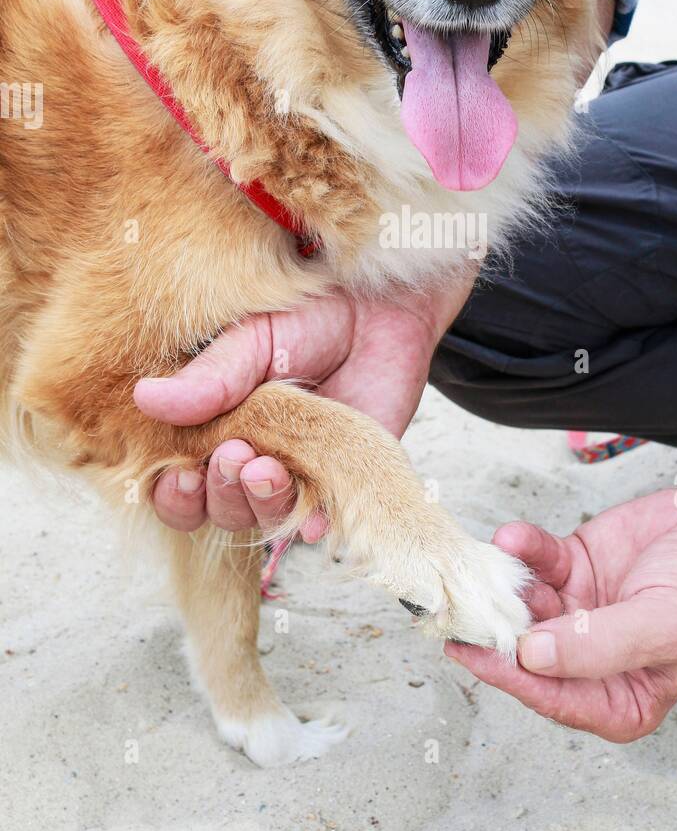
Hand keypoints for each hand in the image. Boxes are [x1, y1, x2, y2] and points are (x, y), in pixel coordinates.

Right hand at [134, 274, 475, 534]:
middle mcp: (249, 459)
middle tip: (235, 456)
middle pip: (217, 509)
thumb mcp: (250, 340)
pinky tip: (312, 513)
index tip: (182, 472)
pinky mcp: (343, 481)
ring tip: (268, 469)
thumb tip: (145, 398)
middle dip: (219, 494)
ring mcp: (297, 474)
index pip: (177, 483)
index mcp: (213, 428)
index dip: (172, 492)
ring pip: (264, 519)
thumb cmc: (307, 317)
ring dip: (260, 504)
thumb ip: (208, 378)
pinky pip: (323, 520)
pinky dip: (313, 524)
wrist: (377, 307)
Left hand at [445, 489, 676, 740]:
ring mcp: (579, 616)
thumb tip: (532, 657)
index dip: (515, 679)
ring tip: (495, 565)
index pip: (556, 699)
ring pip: (524, 608)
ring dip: (508, 586)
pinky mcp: (573, 572)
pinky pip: (535, 565)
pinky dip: (522, 550)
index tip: (478, 654)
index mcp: (623, 699)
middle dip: (498, 630)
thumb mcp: (664, 625)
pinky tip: (516, 538)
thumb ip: (596, 646)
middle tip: (464, 607)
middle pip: (529, 656)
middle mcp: (593, 663)